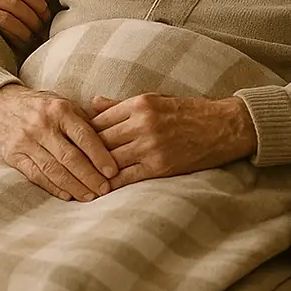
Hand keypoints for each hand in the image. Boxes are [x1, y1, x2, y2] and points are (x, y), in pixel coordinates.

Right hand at [0, 84, 117, 200]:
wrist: (2, 105)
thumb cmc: (43, 107)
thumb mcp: (64, 104)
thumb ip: (86, 121)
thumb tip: (113, 140)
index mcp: (60, 110)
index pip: (84, 135)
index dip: (100, 155)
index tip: (113, 171)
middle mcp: (42, 125)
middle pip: (70, 156)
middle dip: (90, 176)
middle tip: (105, 189)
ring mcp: (26, 141)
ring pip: (54, 169)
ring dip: (74, 186)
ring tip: (90, 196)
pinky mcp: (14, 155)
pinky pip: (36, 175)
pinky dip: (53, 187)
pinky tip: (68, 195)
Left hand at [89, 94, 256, 189]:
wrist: (223, 126)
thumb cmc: (188, 111)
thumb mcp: (155, 99)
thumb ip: (121, 104)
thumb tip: (92, 103)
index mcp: (139, 104)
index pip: (98, 120)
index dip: (83, 133)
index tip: (73, 143)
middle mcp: (142, 123)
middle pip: (100, 140)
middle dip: (84, 154)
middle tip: (68, 164)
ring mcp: (151, 146)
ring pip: (110, 160)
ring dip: (93, 171)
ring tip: (78, 180)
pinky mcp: (160, 166)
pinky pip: (127, 178)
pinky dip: (111, 185)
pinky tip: (99, 190)